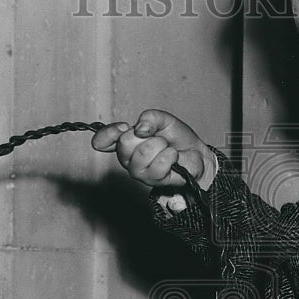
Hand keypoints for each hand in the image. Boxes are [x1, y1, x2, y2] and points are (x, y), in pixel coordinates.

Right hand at [91, 109, 215, 189]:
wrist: (195, 153)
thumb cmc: (176, 137)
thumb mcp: (163, 119)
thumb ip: (150, 117)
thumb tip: (140, 128)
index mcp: (125, 141)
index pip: (102, 140)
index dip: (109, 133)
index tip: (124, 127)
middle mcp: (127, 158)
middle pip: (124, 143)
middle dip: (147, 136)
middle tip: (158, 138)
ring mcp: (139, 171)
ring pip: (143, 153)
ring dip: (161, 146)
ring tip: (167, 148)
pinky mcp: (153, 181)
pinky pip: (158, 165)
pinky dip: (170, 156)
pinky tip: (172, 158)